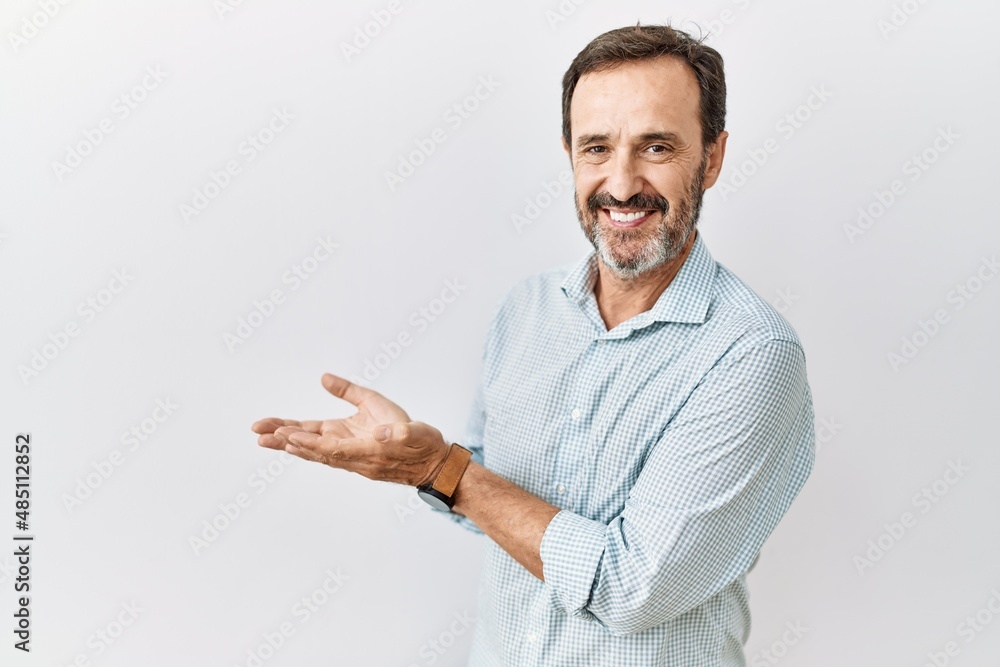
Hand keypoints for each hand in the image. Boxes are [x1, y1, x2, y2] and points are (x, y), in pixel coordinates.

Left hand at [251, 373, 449, 486]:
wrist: (433, 466)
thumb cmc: (420, 441)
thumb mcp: (403, 421)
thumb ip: (375, 408)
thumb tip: (339, 388)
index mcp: (367, 449)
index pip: (330, 447)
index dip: (308, 442)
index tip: (286, 435)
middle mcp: (355, 458)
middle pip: (314, 450)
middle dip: (286, 442)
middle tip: (259, 434)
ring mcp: (352, 459)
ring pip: (315, 452)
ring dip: (289, 444)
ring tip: (263, 436)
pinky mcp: (353, 456)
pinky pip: (323, 452)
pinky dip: (304, 447)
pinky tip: (289, 441)